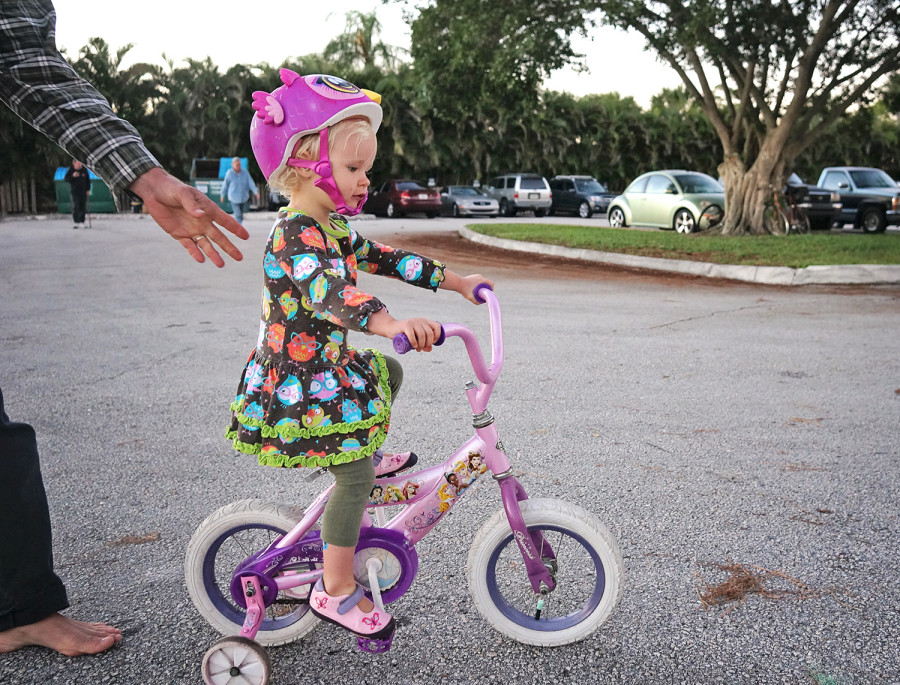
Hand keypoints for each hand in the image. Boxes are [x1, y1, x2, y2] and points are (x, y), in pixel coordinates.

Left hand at [128, 167, 249, 266]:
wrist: (154, 192)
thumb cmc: (171, 188)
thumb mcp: (183, 193)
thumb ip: (191, 204)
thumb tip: (200, 215)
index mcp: (207, 210)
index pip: (225, 220)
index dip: (235, 228)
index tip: (246, 237)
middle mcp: (202, 222)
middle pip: (219, 237)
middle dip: (229, 247)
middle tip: (240, 257)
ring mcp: (191, 229)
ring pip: (205, 244)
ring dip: (213, 254)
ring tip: (221, 265)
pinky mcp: (179, 234)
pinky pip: (189, 246)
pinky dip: (195, 253)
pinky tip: (201, 260)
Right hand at [367, 310, 440, 350]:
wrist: (391, 328)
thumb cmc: (405, 334)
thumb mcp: (416, 338)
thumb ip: (424, 343)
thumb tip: (430, 349)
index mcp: (425, 322)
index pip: (437, 327)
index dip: (437, 336)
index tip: (432, 343)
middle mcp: (420, 320)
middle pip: (429, 333)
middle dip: (427, 344)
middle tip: (422, 349)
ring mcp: (413, 322)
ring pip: (422, 335)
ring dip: (421, 345)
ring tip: (417, 349)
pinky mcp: (406, 325)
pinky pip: (412, 335)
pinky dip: (414, 342)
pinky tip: (413, 346)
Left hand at [441, 271, 494, 303]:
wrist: (457, 283)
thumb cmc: (463, 289)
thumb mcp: (469, 297)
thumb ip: (475, 301)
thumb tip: (480, 303)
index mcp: (481, 280)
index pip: (491, 283)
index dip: (492, 289)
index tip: (490, 293)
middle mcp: (480, 276)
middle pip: (487, 283)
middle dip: (487, 288)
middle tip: (485, 295)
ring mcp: (476, 276)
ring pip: (483, 282)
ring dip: (484, 286)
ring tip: (481, 292)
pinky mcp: (473, 276)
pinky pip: (480, 280)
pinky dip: (480, 284)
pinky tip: (478, 289)